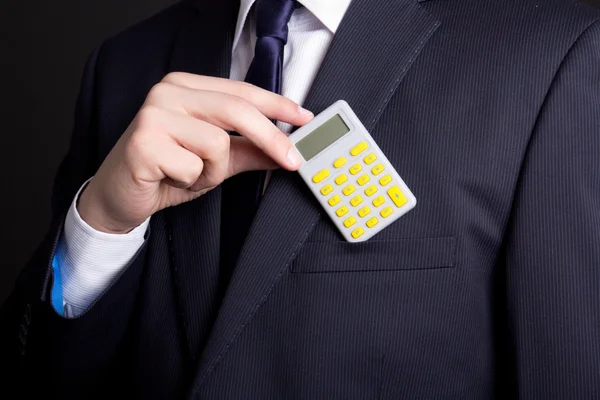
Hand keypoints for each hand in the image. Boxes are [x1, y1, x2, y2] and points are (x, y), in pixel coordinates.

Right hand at [78, 72, 312, 233]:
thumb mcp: (216, 161)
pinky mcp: (143, 141)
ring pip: (217, 143)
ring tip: (191, 175)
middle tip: (293, 161)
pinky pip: (193, 166)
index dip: (277, 105)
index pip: (241, 91)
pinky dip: (191, 182)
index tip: (305, 118)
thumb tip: (288, 148)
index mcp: (186, 87)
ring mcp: (153, 114)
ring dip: (213, 171)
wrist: (119, 198)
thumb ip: (249, 150)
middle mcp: (168, 92)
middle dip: (270, 138)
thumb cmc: (167, 173)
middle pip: (236, 110)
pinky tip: (171, 179)